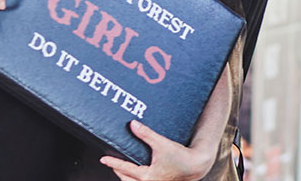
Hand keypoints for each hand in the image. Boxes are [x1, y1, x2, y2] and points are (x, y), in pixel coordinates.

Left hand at [99, 122, 215, 180]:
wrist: (196, 165)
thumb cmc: (181, 157)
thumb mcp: (162, 144)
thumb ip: (146, 134)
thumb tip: (133, 125)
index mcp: (148, 176)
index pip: (125, 169)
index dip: (113, 163)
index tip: (104, 159)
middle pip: (126, 180)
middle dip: (118, 172)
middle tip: (112, 164)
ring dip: (126, 178)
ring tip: (122, 170)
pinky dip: (137, 179)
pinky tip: (138, 173)